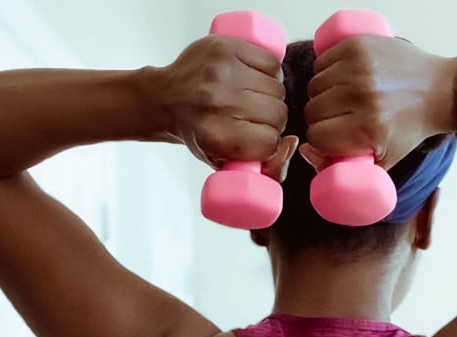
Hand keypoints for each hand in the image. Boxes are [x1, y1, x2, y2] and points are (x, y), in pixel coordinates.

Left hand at [155, 35, 295, 180]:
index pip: (270, 142)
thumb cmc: (198, 131)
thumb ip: (265, 168)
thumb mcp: (227, 163)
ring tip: (252, 97)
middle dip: (272, 119)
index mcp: (216, 135)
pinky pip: (272, 62)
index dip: (269, 143)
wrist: (164, 98)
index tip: (257, 140)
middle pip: (278, 113)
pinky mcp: (225, 47)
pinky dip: (270, 71)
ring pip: (278, 87)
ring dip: (271, 95)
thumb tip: (292, 143)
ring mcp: (222, 71)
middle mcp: (218, 102)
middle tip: (253, 117)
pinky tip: (254, 78)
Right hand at [299, 36, 455, 172]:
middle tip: (342, 117)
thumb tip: (304, 150)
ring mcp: (359, 67)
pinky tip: (345, 79)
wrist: (437, 90)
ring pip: (313, 86)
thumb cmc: (409, 127)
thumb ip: (341, 166)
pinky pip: (321, 62)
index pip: (317, 137)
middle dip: (323, 118)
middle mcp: (363, 95)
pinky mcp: (357, 45)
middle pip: (312, 111)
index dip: (323, 140)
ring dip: (324, 94)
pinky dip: (327, 71)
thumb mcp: (382, 160)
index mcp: (369, 128)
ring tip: (345, 98)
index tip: (336, 137)